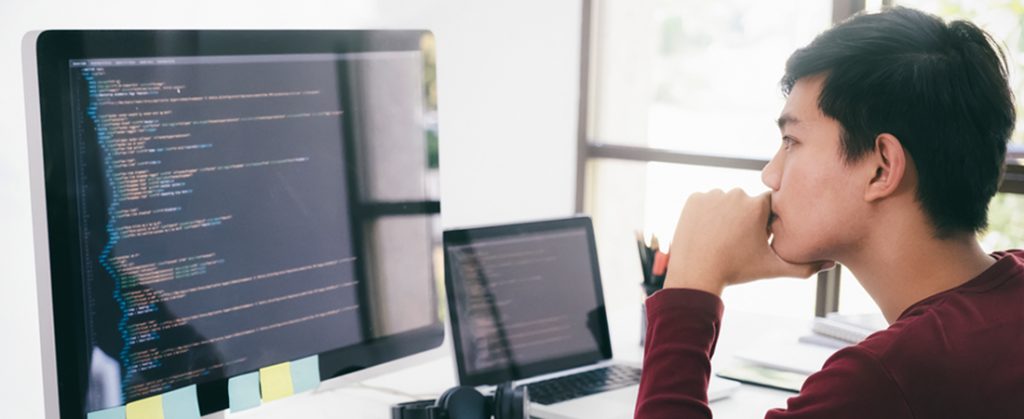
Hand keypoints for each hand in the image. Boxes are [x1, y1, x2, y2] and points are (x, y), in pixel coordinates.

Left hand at [663, 189, 831, 295]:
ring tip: (720, 238)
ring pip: (725, 202)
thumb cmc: (736, 270)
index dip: (765, 222)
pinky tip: (706, 232)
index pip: (769, 206)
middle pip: (746, 204)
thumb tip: (831, 264)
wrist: (696, 274)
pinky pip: (706, 203)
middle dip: (745, 219)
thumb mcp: (772, 268)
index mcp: (758, 206)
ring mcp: (713, 195)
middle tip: (736, 242)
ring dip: (725, 215)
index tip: (756, 237)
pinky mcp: (694, 198)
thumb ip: (804, 266)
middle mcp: (736, 194)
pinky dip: (707, 215)